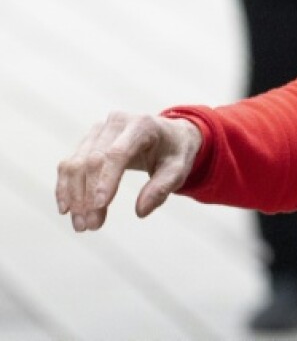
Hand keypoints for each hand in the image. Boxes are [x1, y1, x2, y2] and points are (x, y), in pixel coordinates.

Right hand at [56, 113, 201, 231]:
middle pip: (93, 160)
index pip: (117, 153)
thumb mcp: (179, 169)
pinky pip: (69, 164)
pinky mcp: (88, 140)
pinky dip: (65, 187)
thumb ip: (163, 188)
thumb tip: (141, 211)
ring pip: (76, 163)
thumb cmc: (174, 153)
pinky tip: (67, 209)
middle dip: (88, 195)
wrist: (168, 135)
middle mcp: (116, 123)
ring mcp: (99, 130)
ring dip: (74, 196)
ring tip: (81, 224)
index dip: (106, 179)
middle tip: (91, 226)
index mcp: (142, 126)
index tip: (99, 206)